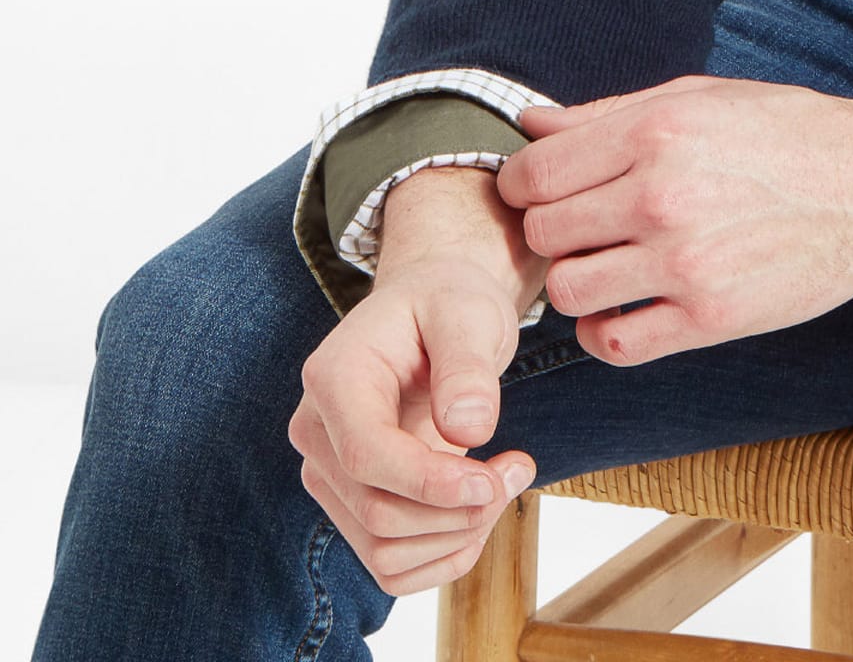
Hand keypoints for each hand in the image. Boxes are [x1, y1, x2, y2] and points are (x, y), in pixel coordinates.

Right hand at [286, 168, 541, 597]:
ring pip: (383, 550)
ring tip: (508, 478)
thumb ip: (467, 366)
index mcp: (334, 377)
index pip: (367, 457)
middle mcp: (317, 433)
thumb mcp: (469, 312)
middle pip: (377, 512)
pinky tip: (480, 511)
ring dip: (458, 534)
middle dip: (458, 510)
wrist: (432, 310)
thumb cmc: (449, 304)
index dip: (431, 483)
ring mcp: (329, 474)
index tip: (493, 481)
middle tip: (519, 468)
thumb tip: (468, 431)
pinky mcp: (351, 503)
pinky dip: (443, 555)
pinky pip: (390, 564)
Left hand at [494, 75, 852, 365]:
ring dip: (576, 281)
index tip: (542, 190)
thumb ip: (606, 113)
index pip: (535, 173)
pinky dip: (603, 332)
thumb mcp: (698, 97)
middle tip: (582, 226)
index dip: (523, 185)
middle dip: (551, 230)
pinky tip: (623, 308)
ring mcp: (684, 263)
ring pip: (568, 291)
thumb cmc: (786, 131)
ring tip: (606, 265)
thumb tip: (529, 122)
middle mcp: (661, 197)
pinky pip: (614, 344)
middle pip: (544, 233)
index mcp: (655, 133)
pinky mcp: (710, 318)